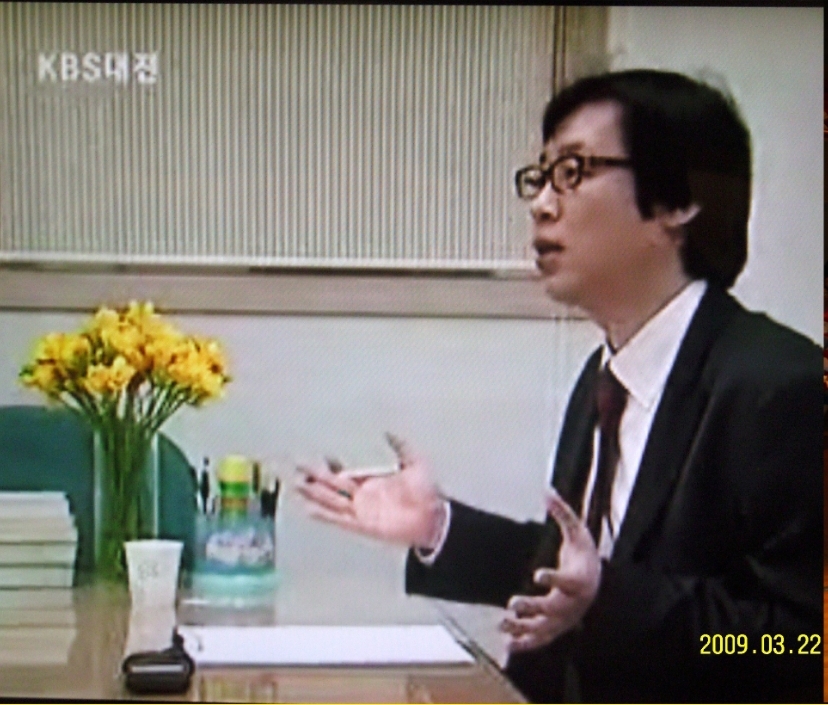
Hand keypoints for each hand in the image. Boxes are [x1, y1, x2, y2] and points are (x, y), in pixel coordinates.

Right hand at [295, 433, 444, 547]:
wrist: (434, 517)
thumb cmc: (427, 493)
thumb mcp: (415, 462)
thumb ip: (401, 446)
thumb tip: (390, 431)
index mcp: (372, 482)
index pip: (345, 472)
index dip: (332, 465)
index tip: (320, 456)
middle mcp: (363, 496)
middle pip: (332, 485)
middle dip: (314, 475)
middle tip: (296, 464)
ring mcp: (361, 510)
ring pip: (330, 500)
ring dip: (313, 493)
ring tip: (295, 484)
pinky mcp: (362, 524)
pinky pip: (338, 519)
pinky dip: (323, 514)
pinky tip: (308, 509)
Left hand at [499, 489, 601, 652]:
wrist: (596, 583)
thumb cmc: (584, 556)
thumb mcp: (578, 532)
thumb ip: (563, 513)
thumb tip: (547, 491)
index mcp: (581, 580)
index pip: (568, 580)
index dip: (554, 577)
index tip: (538, 573)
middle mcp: (573, 603)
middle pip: (553, 609)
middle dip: (533, 607)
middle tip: (512, 602)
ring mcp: (565, 620)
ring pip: (545, 629)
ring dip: (523, 629)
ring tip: (502, 624)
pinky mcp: (556, 628)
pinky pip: (540, 639)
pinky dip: (524, 643)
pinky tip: (506, 644)